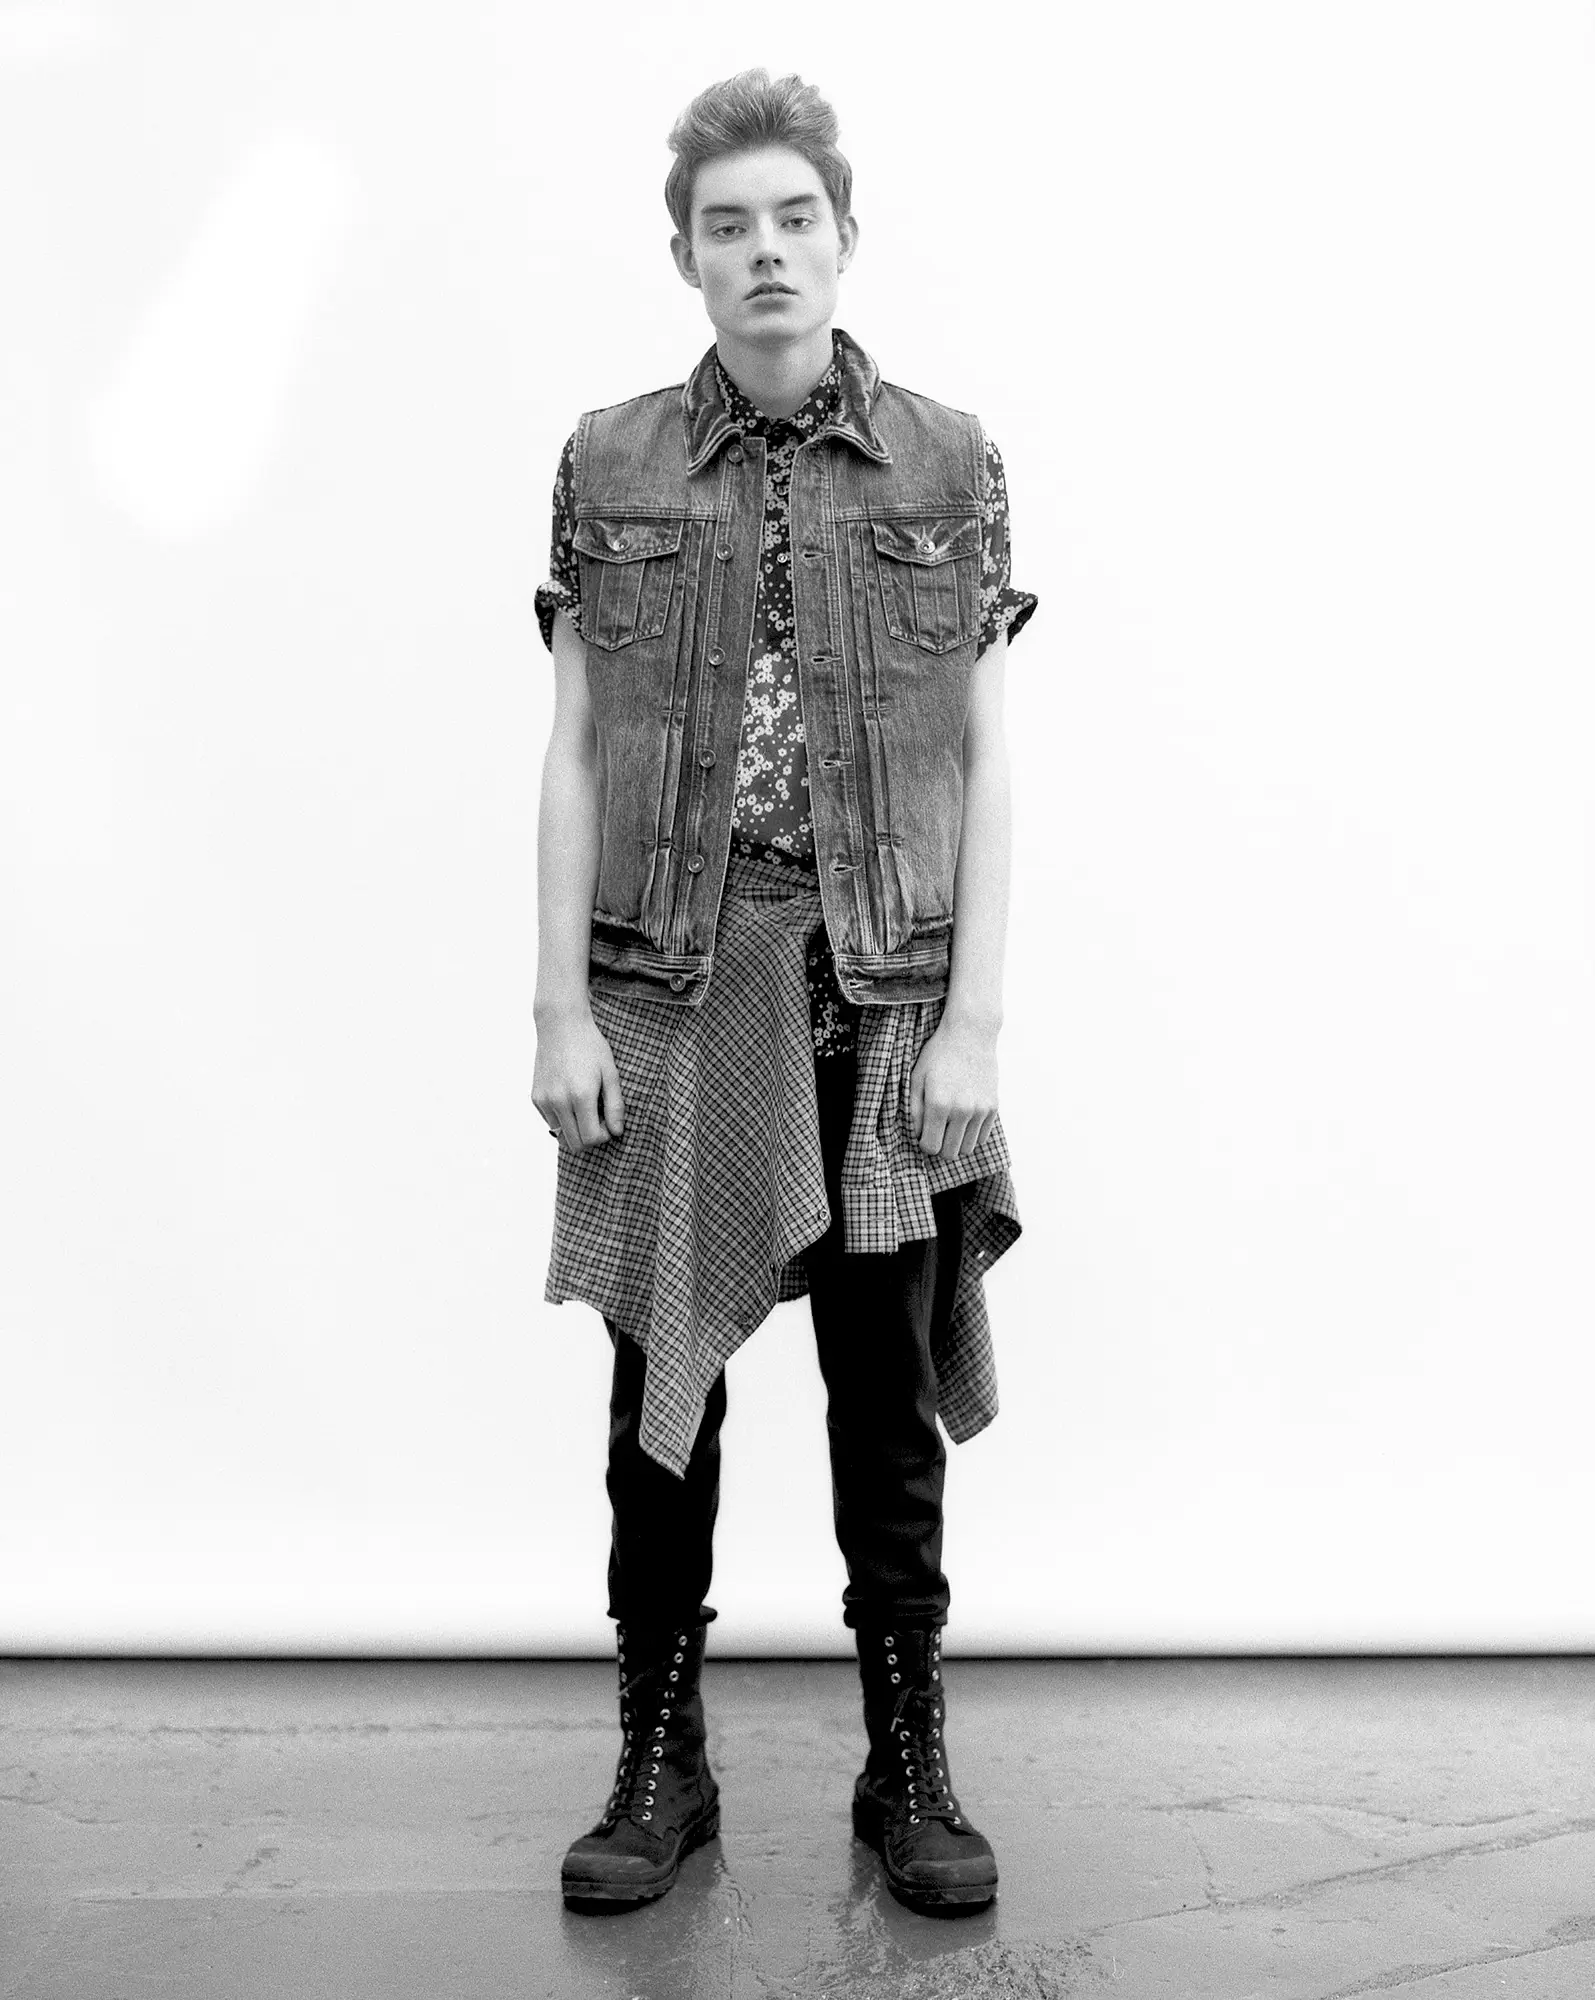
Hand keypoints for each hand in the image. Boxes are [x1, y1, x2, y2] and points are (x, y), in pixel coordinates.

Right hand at [532, 1010, 624, 1149]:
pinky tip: (571, 1099)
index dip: (604, 1136)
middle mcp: (559, 1101)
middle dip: (591, 1138)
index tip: (609, 1123)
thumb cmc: (590, 1046)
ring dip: (575, 1130)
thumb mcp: (610, 1073)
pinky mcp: (535, 1098)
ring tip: (585, 1109)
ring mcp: (544, 1100)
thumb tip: (617, 1132)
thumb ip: (615, 1105)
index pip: (591, 1138)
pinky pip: (551, 1122)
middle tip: (599, 1118)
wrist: (560, 1025)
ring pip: (561, 1136)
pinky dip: (563, 1119)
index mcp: (581, 1096)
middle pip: (575, 1144)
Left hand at [909, 1013, 998, 1159]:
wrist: (971, 1033)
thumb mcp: (917, 1078)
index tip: (924, 1134)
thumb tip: (918, 1135)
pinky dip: (971, 1134)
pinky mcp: (993, 1107)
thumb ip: (915, 1110)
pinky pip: (982, 1138)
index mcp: (938, 1104)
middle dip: (940, 1147)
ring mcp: (980, 1110)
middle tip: (936, 1132)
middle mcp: (961, 1110)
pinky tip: (964, 1120)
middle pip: (950, 1153)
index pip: (931, 1146)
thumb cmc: (939, 1054)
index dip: (924, 1144)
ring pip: (967, 1148)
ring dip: (956, 1142)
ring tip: (950, 1126)